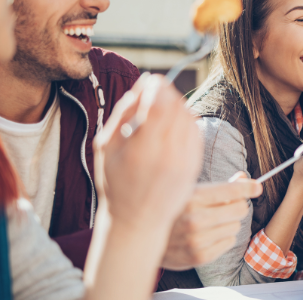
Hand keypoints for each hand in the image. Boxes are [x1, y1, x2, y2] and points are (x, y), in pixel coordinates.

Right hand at [94, 73, 202, 232]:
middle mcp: (168, 156)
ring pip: (189, 117)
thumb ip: (123, 113)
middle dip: (167, 93)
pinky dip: (185, 121)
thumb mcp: (106, 147)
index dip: (158, 87)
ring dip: (177, 105)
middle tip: (155, 93)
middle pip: (177, 107)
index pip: (160, 105)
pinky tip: (172, 125)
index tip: (151, 82)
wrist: (138, 221)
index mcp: (142, 151)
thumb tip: (143, 85)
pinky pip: (196, 131)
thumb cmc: (116, 183)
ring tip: (161, 110)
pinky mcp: (195, 166)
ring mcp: (185, 162)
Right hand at [162, 173, 261, 269]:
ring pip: (235, 226)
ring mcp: (198, 240)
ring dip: (228, 223)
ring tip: (210, 222)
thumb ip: (218, 186)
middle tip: (225, 206)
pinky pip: (229, 242)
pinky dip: (223, 237)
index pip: (232, 191)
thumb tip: (243, 178)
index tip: (256, 187)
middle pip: (240, 209)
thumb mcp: (190, 190)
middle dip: (236, 205)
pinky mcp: (200, 256)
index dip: (248, 187)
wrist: (144, 237)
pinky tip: (208, 234)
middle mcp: (195, 219)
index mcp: (192, 197)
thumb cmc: (171, 209)